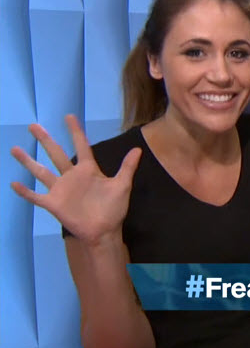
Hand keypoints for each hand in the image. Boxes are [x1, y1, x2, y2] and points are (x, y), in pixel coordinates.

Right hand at [10, 115, 141, 245]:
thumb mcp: (122, 186)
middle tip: (33, 125)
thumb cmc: (113, 209)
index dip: (75, 131)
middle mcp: (72, 176)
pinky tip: (13, 183)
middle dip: (46, 140)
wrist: (104, 231)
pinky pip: (36, 196)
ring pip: (41, 171)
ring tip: (14, 149)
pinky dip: (25, 191)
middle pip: (56, 154)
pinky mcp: (54, 203)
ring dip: (28, 161)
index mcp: (88, 170)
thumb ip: (127, 167)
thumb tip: (138, 148)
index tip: (69, 116)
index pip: (81, 146)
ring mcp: (61, 189)